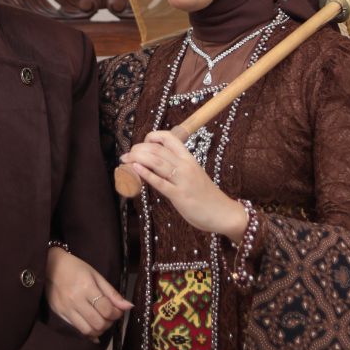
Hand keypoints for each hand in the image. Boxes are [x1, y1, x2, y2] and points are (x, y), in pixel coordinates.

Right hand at [45, 248, 131, 336]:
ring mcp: (66, 309)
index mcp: (87, 287)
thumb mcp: (96, 275)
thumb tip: (128, 306)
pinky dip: (89, 332)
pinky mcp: (60, 315)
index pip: (106, 309)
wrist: (50, 267)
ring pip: (88, 331)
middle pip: (98, 323)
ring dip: (99, 329)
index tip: (118, 310)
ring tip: (101, 321)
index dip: (116, 313)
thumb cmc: (76, 268)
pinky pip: (78, 330)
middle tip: (110, 316)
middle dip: (109, 323)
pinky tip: (93, 326)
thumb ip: (112, 293)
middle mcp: (76, 300)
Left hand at [123, 130, 248, 239]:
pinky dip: (146, 174)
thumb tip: (156, 164)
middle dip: (138, 149)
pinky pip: (160, 182)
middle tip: (127, 154)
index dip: (153, 136)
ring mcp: (182, 180)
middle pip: (158, 149)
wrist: (223, 212)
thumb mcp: (193, 175)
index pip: (169, 138)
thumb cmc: (206, 195)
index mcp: (189, 158)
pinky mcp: (179, 195)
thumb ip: (177, 168)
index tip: (143, 143)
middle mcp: (185, 166)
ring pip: (157, 162)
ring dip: (137, 158)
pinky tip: (135, 169)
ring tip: (125, 159)